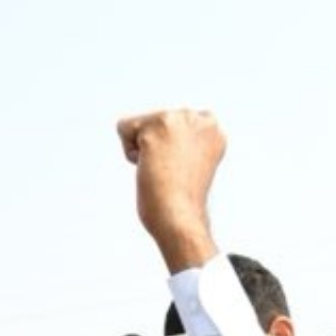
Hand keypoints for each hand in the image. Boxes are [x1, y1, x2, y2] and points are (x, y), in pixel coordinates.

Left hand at [116, 108, 225, 271]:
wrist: (180, 217)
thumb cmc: (181, 199)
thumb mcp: (190, 161)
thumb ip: (182, 142)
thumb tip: (162, 143)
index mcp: (212, 128)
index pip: (172, 121)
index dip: (167, 148)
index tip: (180, 168)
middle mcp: (200, 118)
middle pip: (153, 119)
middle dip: (154, 147)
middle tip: (171, 172)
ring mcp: (180, 120)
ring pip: (137, 123)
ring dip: (141, 149)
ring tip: (162, 170)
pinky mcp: (158, 126)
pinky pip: (123, 127)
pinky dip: (128, 151)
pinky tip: (149, 167)